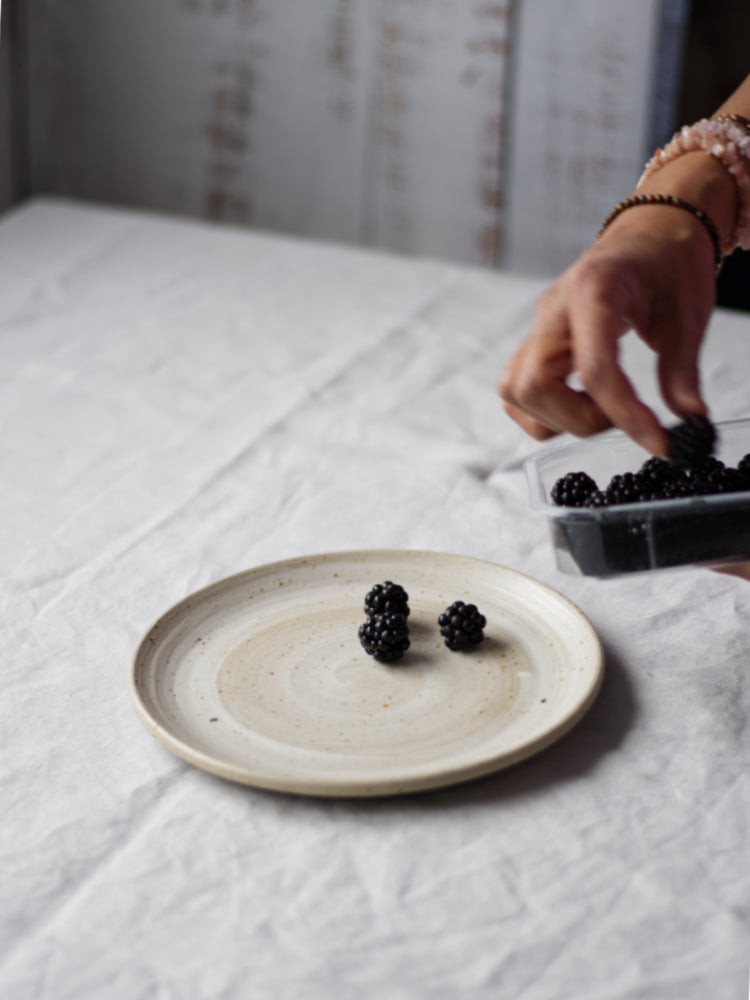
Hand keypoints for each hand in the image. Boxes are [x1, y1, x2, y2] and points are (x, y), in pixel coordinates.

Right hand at [498, 202, 717, 456]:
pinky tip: (584, 403)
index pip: (594, 369)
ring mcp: (539, 328)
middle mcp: (554, 311)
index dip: (625, 416)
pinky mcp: (536, 343)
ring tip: (603, 409)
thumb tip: (691, 420)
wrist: (651, 232)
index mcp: (593, 291)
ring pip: (516, 393)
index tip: (659, 442)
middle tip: (625, 416)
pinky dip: (544, 411)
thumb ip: (682, 371)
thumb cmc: (668, 263)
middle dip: (581, 419)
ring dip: (558, 418)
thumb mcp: (687, 316)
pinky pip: (517, 391)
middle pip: (535, 386)